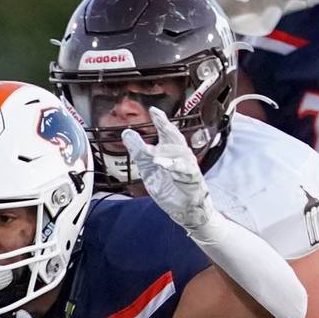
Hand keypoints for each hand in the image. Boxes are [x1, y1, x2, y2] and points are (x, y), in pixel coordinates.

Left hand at [122, 109, 214, 233]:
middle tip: (158, 117)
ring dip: (165, 152)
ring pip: (179, 153)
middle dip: (166, 126)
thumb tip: (126, 133)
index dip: (160, 120)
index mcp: (170, 149)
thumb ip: (138, 151)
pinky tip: (164, 165)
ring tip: (151, 152)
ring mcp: (188, 165)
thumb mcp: (148, 167)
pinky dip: (174, 167)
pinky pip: (184, 170)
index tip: (153, 110)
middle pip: (175, 136)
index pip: (166, 131)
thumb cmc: (169, 185)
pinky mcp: (192, 178)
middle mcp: (181, 153)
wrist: (182, 207)